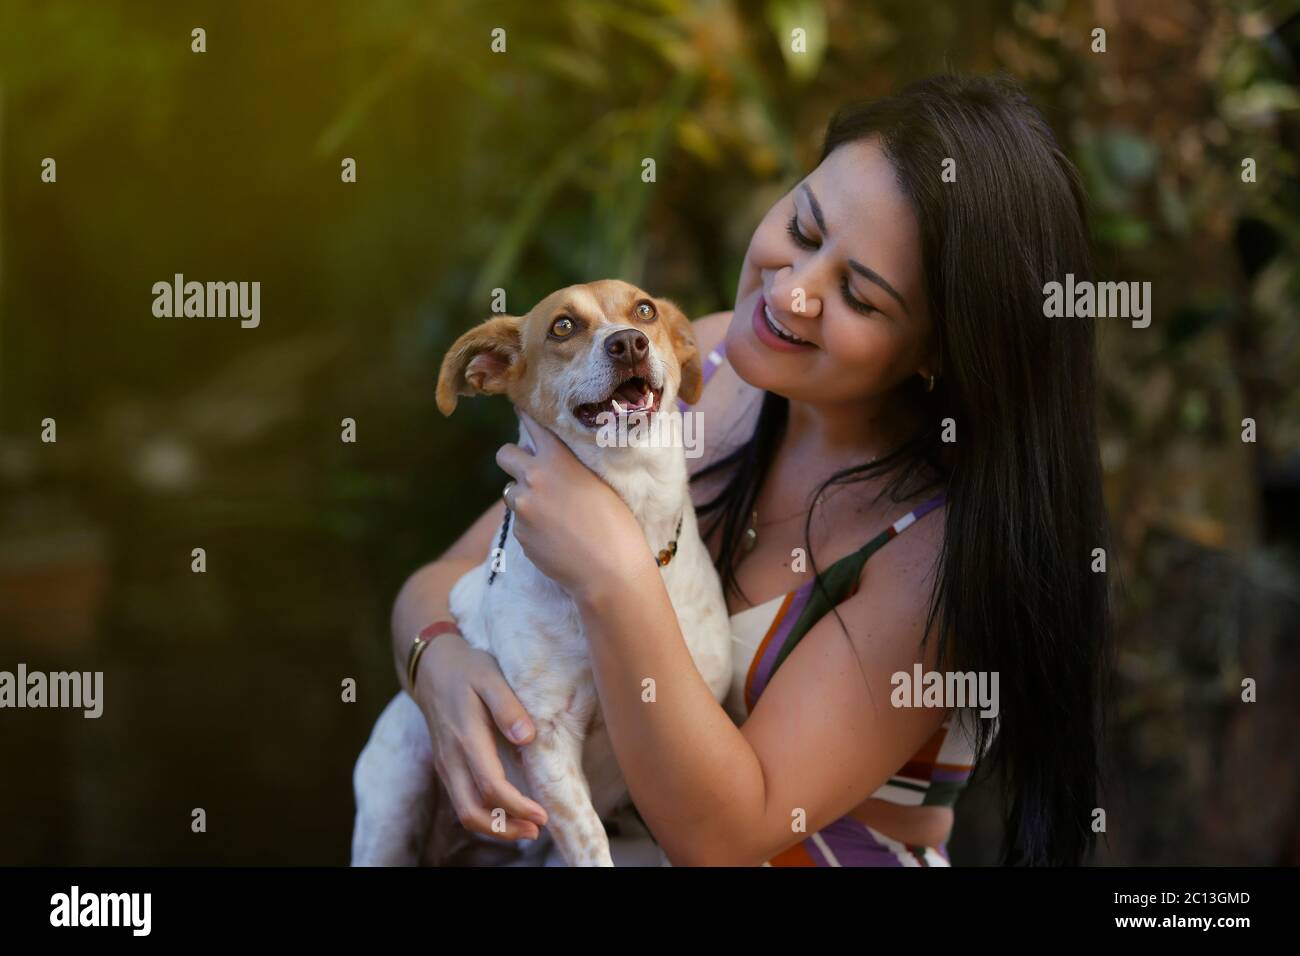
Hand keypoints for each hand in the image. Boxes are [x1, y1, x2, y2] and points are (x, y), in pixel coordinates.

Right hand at [414, 631, 549, 840]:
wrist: (431, 667)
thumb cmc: (467, 669)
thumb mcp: (490, 676)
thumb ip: (507, 706)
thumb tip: (525, 737)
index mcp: (466, 737)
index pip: (490, 785)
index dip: (517, 806)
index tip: (542, 815)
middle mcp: (451, 757)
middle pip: (471, 811)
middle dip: (504, 829)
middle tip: (535, 831)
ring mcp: (446, 764)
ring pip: (465, 811)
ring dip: (495, 826)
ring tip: (526, 828)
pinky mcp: (446, 766)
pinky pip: (462, 801)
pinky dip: (485, 814)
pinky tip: (507, 811)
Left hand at [495, 411, 651, 601]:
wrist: (608, 570)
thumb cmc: (616, 525)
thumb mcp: (597, 482)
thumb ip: (568, 467)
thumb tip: (553, 463)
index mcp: (557, 458)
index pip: (531, 424)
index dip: (524, 415)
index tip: (520, 409)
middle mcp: (534, 477)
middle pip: (505, 453)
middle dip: (513, 459)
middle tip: (529, 470)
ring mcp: (521, 506)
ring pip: (510, 491)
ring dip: (523, 496)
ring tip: (551, 513)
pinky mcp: (518, 533)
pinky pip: (517, 521)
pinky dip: (530, 525)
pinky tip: (554, 536)